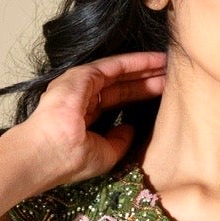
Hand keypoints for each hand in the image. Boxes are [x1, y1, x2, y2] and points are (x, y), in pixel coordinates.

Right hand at [20, 52, 166, 186]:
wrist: (48, 154)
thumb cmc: (69, 160)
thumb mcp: (106, 153)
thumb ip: (120, 140)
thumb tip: (132, 128)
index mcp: (84, 118)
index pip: (116, 101)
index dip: (139, 96)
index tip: (162, 93)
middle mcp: (82, 98)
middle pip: (121, 85)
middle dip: (146, 80)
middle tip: (171, 75)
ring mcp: (79, 85)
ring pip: (118, 72)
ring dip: (144, 68)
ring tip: (168, 64)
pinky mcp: (81, 75)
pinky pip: (113, 65)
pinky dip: (135, 61)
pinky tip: (153, 60)